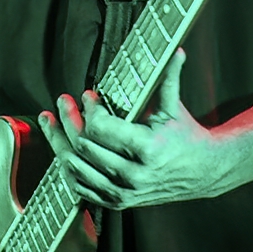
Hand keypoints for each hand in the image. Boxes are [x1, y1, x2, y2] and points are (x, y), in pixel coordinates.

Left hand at [38, 50, 223, 208]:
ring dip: (57, 142)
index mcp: (146, 149)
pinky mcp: (119, 201)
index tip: (87, 95)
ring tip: (49, 121)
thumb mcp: (175, 108)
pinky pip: (81, 188)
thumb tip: (175, 50)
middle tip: (63, 101)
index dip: (89, 110)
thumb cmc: (185, 136)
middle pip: (83, 147)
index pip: (100, 129)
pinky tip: (60, 148)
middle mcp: (132, 174)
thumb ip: (169, 78)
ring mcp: (124, 191)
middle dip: (68, 120)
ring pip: (76, 168)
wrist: (202, 173)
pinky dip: (67, 168)